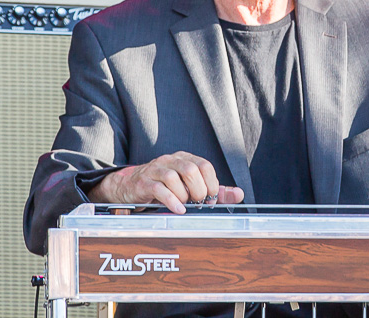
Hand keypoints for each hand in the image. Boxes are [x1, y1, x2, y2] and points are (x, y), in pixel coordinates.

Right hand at [87, 151, 244, 213]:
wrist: (129, 187)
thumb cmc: (163, 187)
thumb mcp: (189, 187)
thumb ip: (214, 191)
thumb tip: (239, 194)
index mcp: (184, 159)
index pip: (204, 165)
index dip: (211, 183)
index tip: (210, 198)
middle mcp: (170, 161)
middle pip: (190, 169)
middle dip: (198, 190)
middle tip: (198, 203)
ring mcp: (155, 170)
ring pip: (174, 177)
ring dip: (184, 195)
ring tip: (185, 205)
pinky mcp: (144, 183)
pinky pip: (159, 189)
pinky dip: (171, 200)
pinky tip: (178, 209)